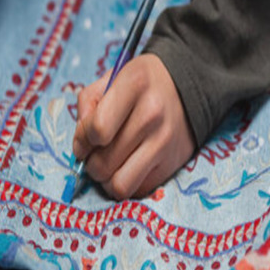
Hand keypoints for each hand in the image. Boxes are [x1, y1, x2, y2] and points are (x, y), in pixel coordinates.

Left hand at [72, 54, 195, 199]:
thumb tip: (81, 143)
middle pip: (103, 163)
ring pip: (119, 185)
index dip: (82, 140)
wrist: (188, 91)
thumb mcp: (112, 78)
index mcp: (134, 85)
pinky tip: (127, 167)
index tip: (85, 139)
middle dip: (90, 163)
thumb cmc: (141, 86)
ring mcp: (164, 143)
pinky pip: (137, 190)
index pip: (97, 129)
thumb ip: (88, 103)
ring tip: (108, 166)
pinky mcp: (171, 165)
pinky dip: (126, 183)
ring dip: (106, 181)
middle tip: (95, 154)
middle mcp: (152, 115)